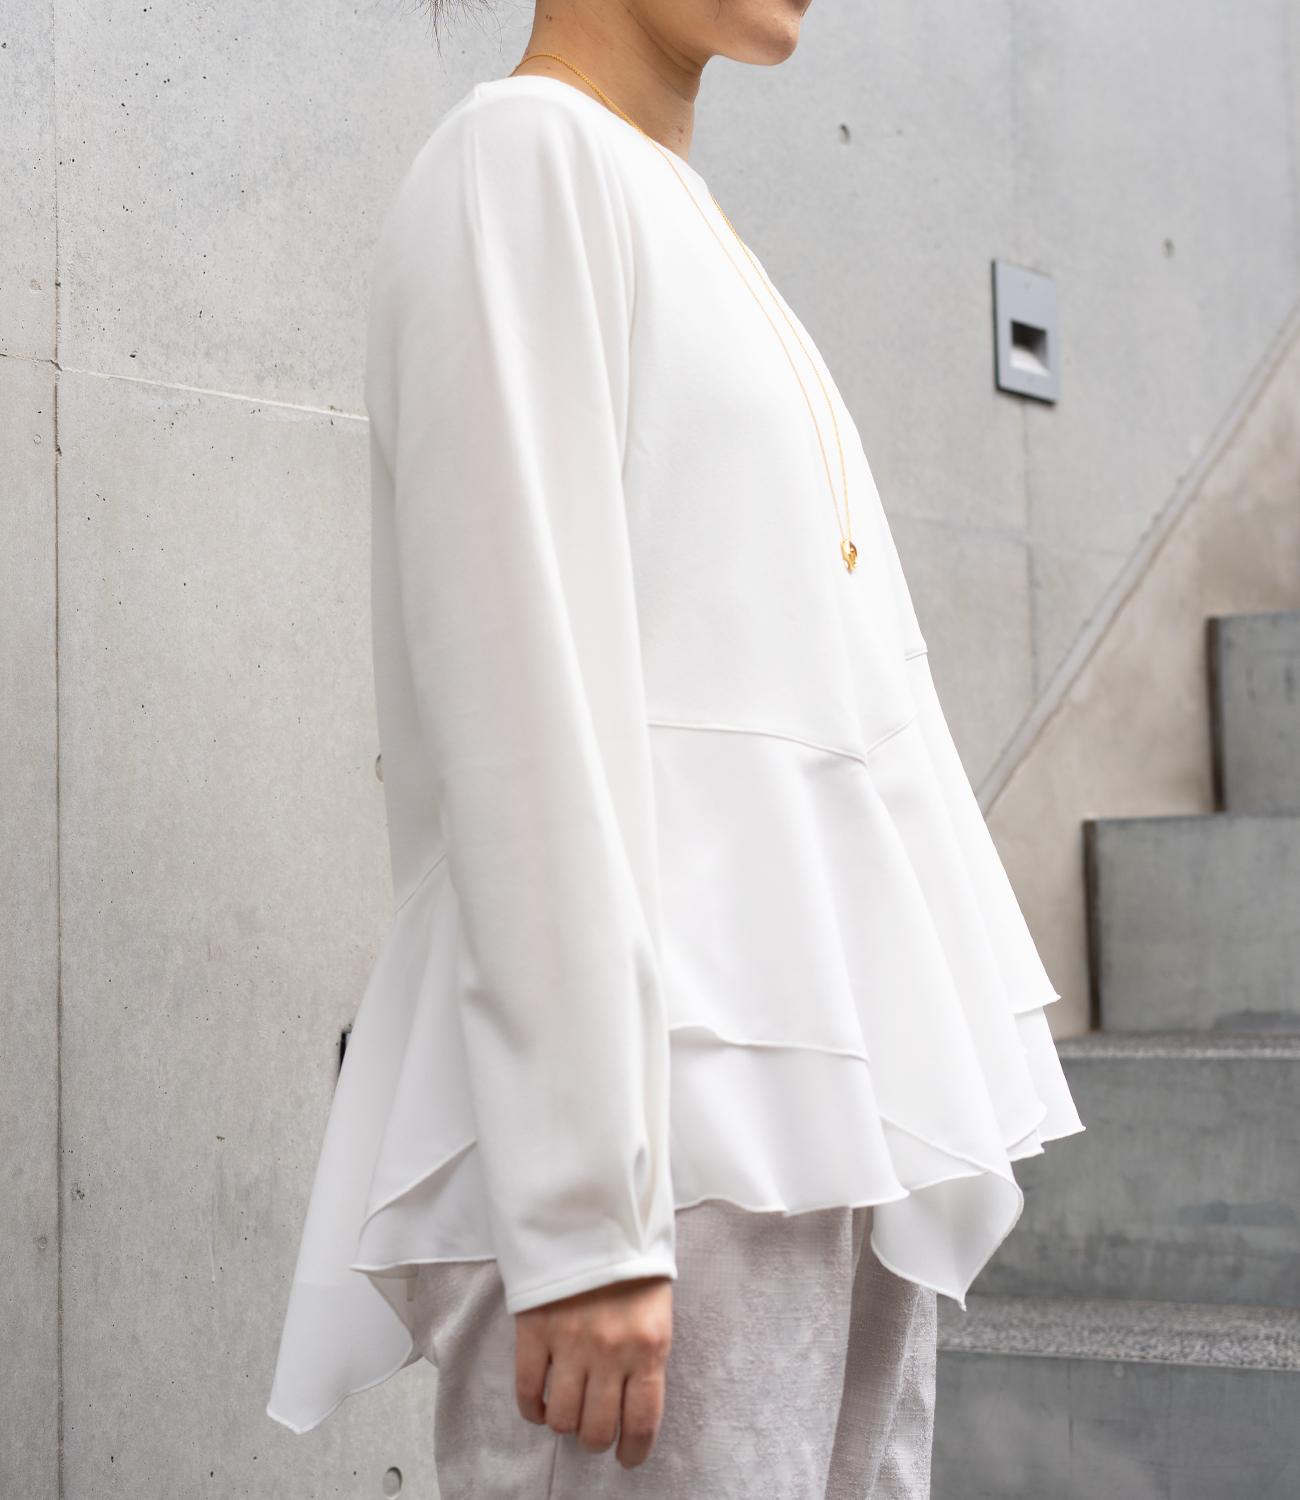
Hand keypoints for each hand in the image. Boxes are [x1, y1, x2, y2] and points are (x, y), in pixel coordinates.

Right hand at [514, 1275, 673, 1468]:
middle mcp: (611, 1351)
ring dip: (565, 1424)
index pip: (642, 1422)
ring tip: (568, 1412)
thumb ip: (647, 1354)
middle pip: (598, 1429)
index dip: (634, 1451)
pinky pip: (528, 1390)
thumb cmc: (630, 1259)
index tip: (628, 1457)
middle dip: (596, 1439)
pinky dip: (532, 1409)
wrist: (591, 1211)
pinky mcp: (534, 1330)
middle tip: (595, 1431)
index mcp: (648, 1345)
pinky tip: (540, 1406)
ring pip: (562, 1418)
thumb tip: (634, 1402)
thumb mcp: (656, 1307)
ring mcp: (569, 1342)